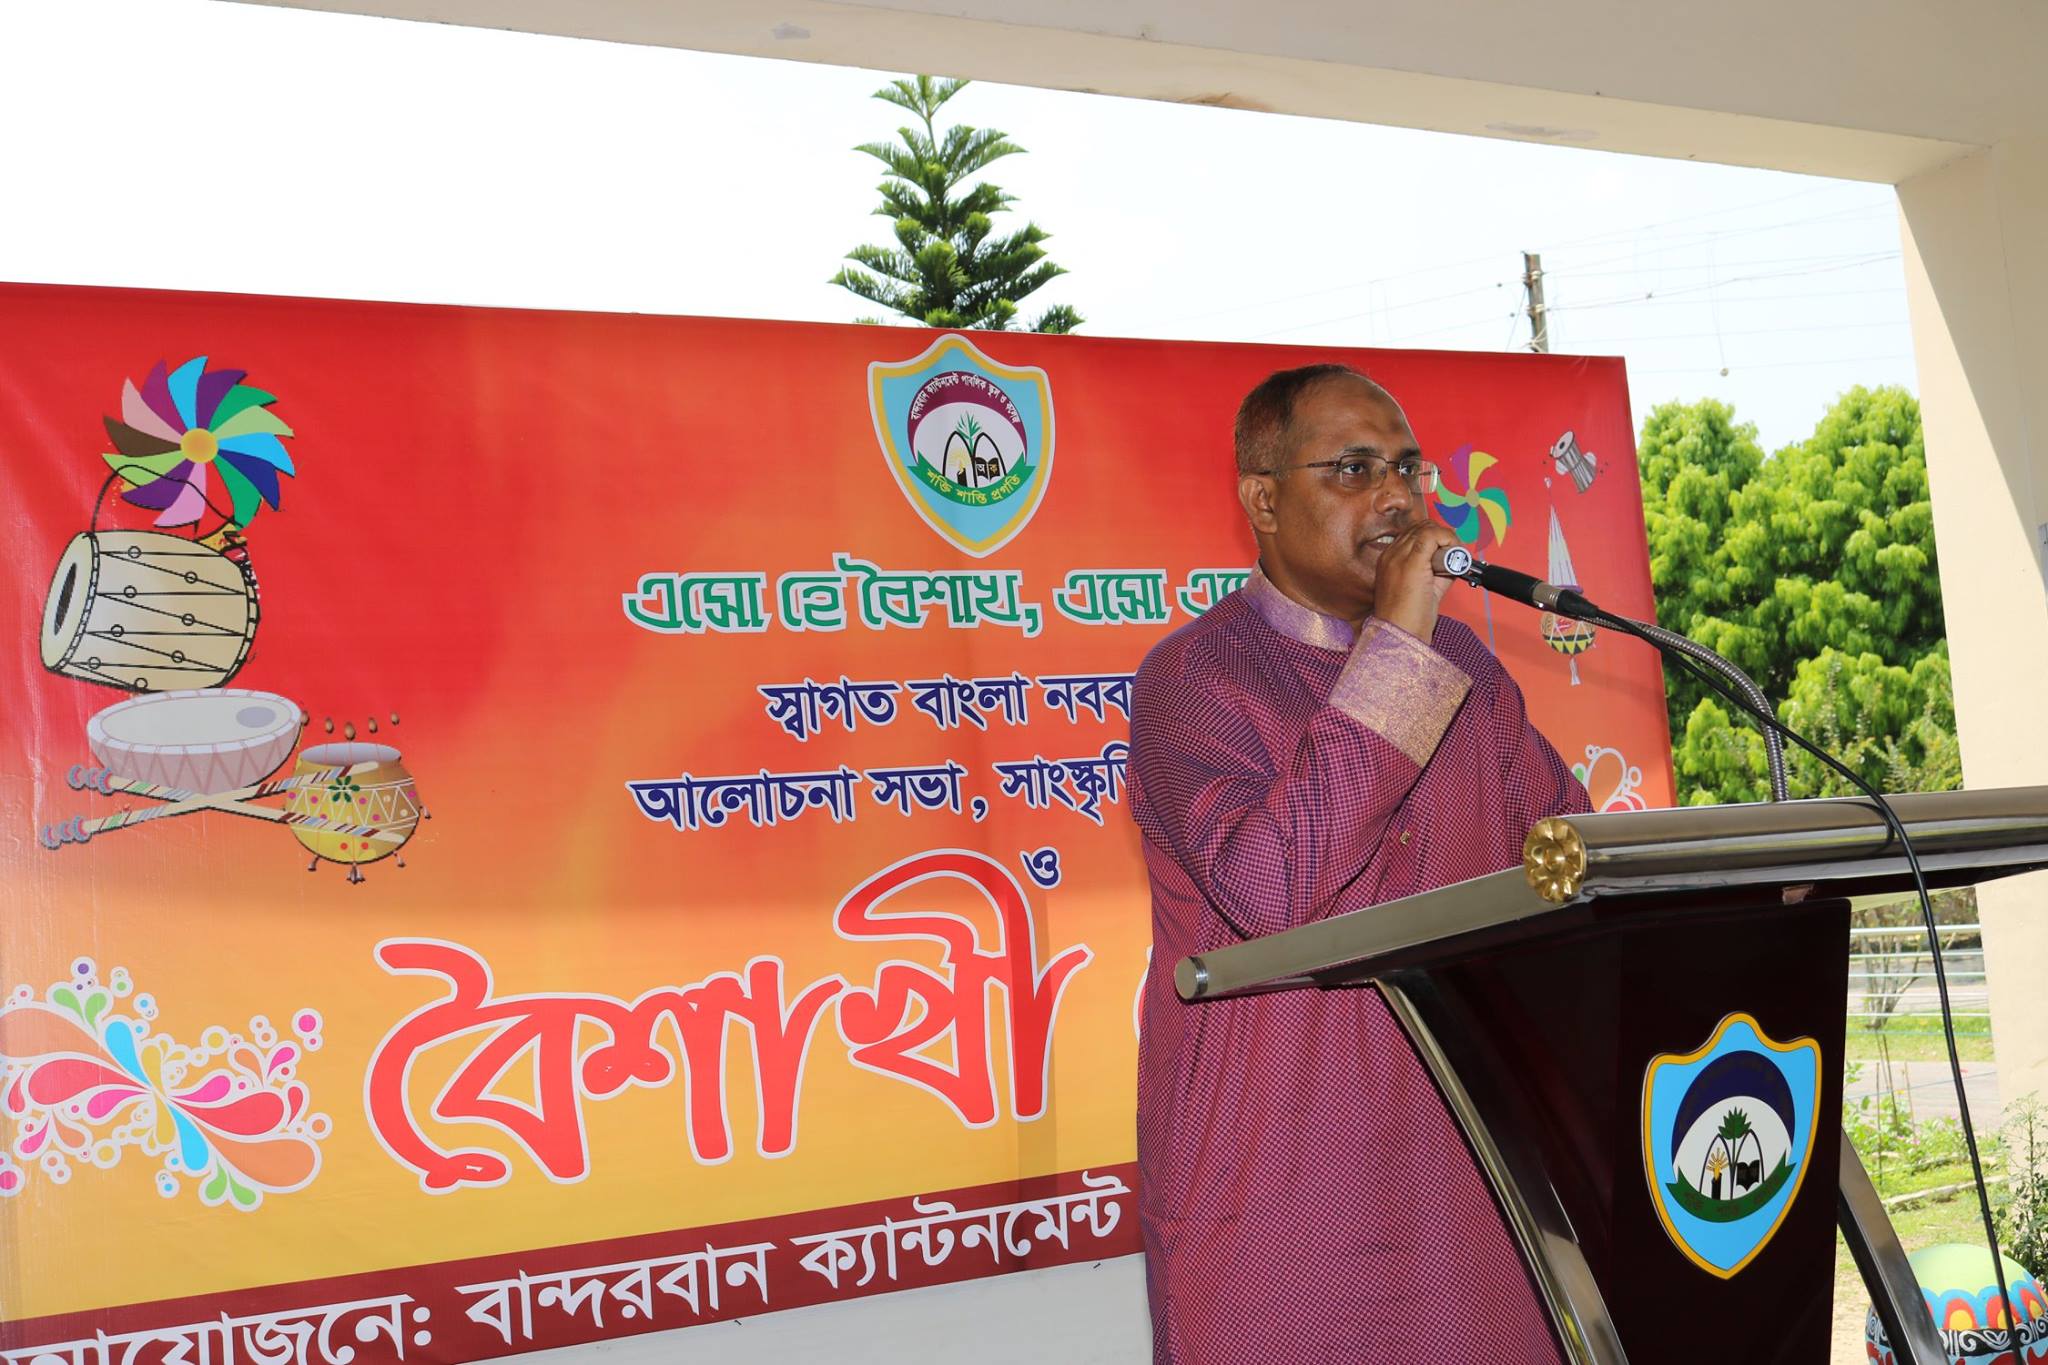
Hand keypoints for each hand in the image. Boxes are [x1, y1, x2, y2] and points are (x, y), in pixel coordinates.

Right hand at [1369, 520, 1459, 642]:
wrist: (1399, 636)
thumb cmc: (1409, 620)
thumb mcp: (1424, 590)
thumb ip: (1437, 571)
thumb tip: (1453, 560)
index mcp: (1388, 561)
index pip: (1413, 534)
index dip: (1434, 540)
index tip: (1447, 555)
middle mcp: (1390, 555)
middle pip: (1421, 527)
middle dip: (1442, 537)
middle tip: (1454, 557)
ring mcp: (1398, 557)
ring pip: (1427, 528)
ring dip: (1446, 539)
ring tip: (1453, 560)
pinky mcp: (1411, 563)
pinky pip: (1432, 535)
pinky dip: (1449, 541)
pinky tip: (1454, 557)